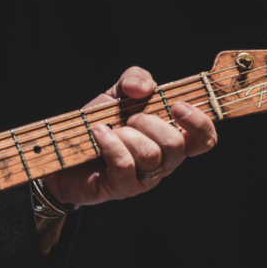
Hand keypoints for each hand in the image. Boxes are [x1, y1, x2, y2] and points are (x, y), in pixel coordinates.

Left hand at [45, 66, 217, 208]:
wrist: (62, 151)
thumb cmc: (97, 124)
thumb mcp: (116, 94)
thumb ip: (134, 79)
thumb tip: (145, 87)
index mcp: (170, 139)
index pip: (204, 139)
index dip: (199, 123)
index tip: (177, 106)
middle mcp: (164, 162)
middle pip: (176, 144)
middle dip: (149, 123)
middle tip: (128, 118)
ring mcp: (145, 178)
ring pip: (150, 154)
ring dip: (126, 134)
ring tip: (107, 128)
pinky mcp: (122, 188)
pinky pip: (125, 164)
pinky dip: (109, 143)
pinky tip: (97, 134)